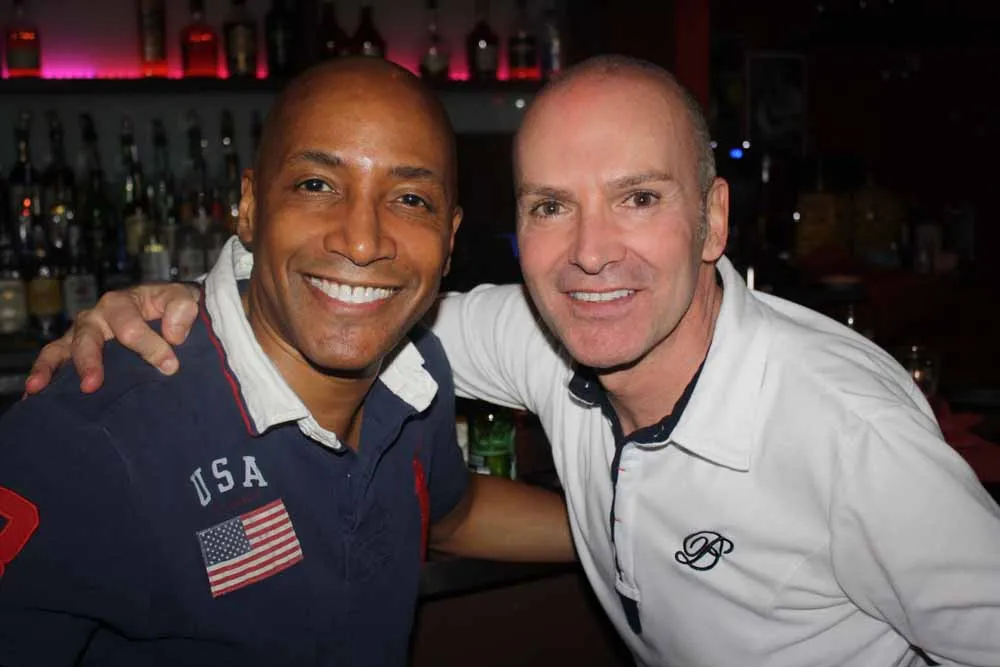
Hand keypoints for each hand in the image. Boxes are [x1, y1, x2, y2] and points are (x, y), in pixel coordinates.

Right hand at [24, 283, 201, 394]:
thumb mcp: (183, 298)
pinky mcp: (76, 351)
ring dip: (52, 368)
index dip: (150, 348)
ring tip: (40, 386)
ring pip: (62, 349)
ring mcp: (83, 335)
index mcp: (121, 303)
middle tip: (93, 384)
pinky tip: (33, 392)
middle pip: (88, 338)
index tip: (170, 366)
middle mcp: (97, 317)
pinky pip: (54, 360)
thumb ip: (181, 309)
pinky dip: (43, 374)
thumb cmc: (172, 305)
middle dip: (90, 361)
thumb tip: (173, 334)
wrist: (169, 308)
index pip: (130, 328)